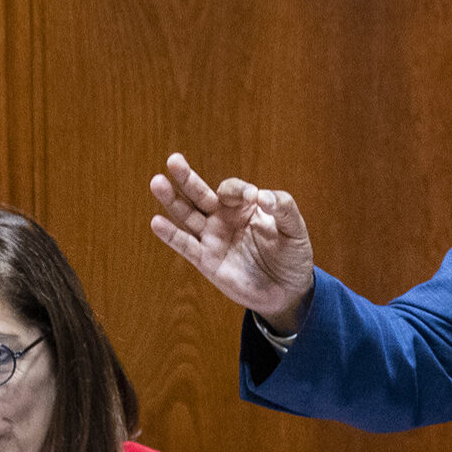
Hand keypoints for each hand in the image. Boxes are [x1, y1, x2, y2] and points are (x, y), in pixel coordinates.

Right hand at [150, 153, 315, 332]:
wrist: (288, 291)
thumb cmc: (291, 256)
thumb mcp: (295, 230)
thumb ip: (284, 207)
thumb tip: (263, 196)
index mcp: (244, 207)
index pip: (231, 189)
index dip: (238, 190)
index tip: (253, 197)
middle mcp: (223, 219)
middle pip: (200, 194)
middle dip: (187, 178)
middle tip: (174, 160)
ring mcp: (212, 238)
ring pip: (187, 215)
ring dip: (172, 200)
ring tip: (157, 182)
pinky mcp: (206, 260)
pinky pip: (185, 245)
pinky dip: (171, 235)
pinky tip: (157, 222)